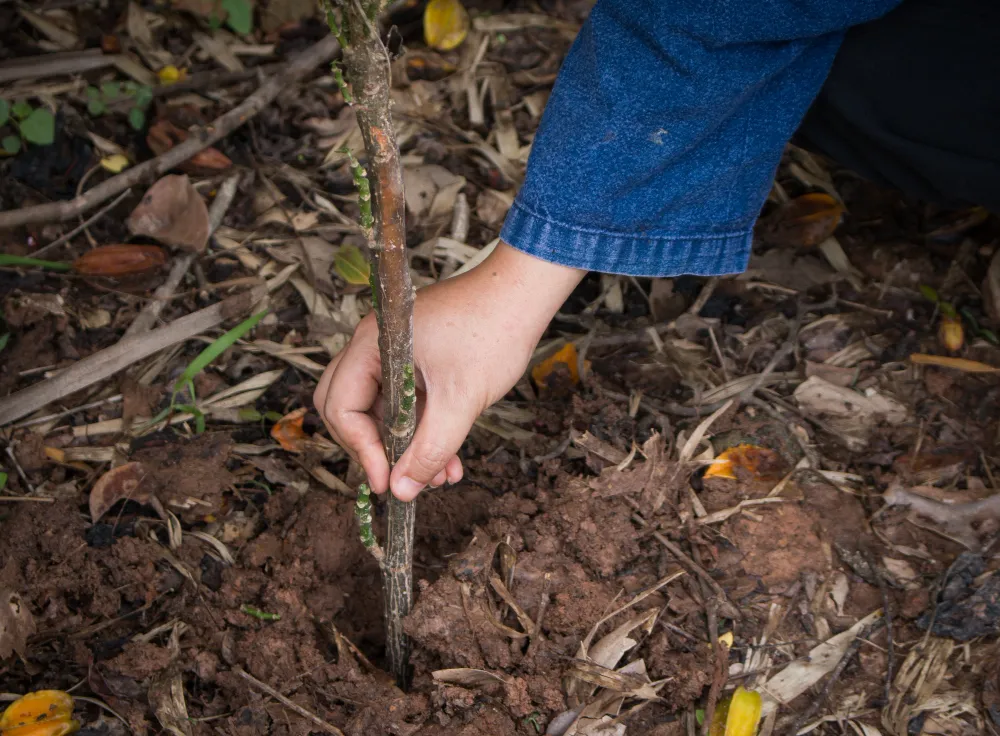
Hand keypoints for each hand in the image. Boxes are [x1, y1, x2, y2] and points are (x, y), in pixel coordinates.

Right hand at [314, 241, 585, 500]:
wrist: (526, 293)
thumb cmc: (494, 331)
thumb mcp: (460, 401)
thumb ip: (429, 450)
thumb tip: (402, 492)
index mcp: (372, 344)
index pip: (341, 406)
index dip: (361, 450)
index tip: (388, 482)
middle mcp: (375, 345)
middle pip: (348, 408)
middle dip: (375, 449)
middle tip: (401, 479)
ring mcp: (395, 350)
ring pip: (382, 410)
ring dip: (405, 446)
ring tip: (439, 476)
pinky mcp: (417, 357)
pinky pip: (406, 402)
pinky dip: (422, 430)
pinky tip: (449, 460)